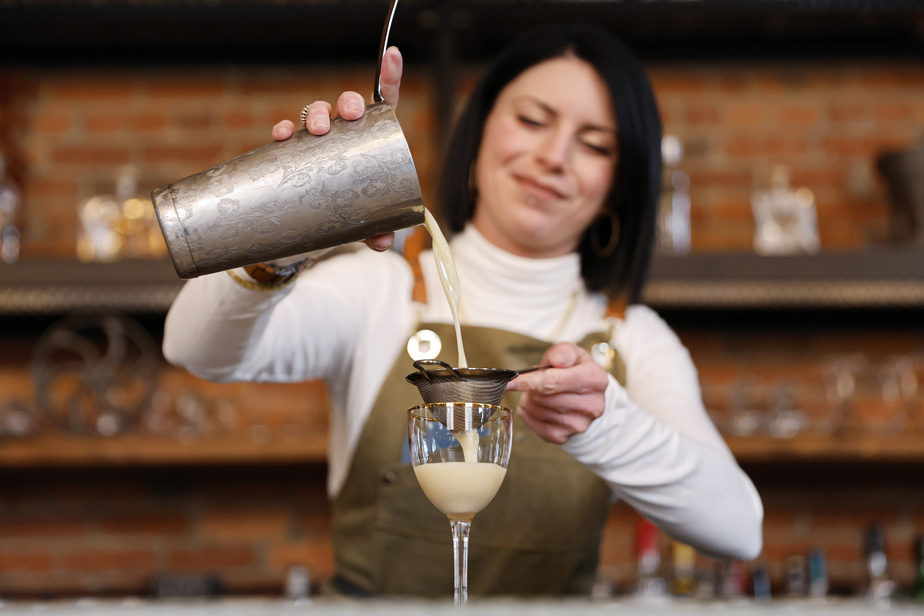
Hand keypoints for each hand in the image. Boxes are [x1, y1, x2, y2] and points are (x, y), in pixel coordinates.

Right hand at [270, 46, 403, 252]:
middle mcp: (345, 133)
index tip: (393, 55)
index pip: (384, 101)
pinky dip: (284, 131)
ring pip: (316, 115)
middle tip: (347, 115)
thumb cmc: (349, 213)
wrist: (313, 228)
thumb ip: (377, 230)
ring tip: (316, 130)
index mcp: (372, 138)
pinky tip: (282, 135)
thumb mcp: (366, 222)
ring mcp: (319, 142)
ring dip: (315, 115)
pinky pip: (288, 136)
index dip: (389, 76)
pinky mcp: (294, 154)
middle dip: (346, 103)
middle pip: (347, 105)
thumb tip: (383, 241)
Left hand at [506, 342, 608, 444]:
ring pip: (536, 411)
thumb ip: (562, 352)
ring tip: (538, 393)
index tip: (509, 382)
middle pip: (542, 397)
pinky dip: (529, 414)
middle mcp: (591, 405)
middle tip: (535, 382)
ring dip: (530, 400)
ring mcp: (579, 424)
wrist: (587, 397)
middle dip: (532, 388)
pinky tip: (537, 406)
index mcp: (594, 379)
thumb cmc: (575, 371)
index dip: (527, 382)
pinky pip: (534, 425)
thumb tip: (556, 360)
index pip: (553, 382)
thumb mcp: (572, 353)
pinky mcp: (565, 437)